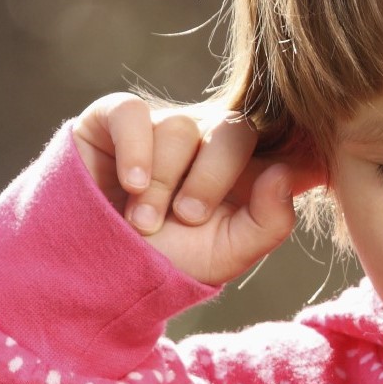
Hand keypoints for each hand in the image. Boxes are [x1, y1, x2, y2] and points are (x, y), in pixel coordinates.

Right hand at [70, 94, 323, 287]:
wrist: (98, 271)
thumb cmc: (166, 260)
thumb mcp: (226, 254)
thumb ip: (269, 222)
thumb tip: (284, 174)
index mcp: (241, 166)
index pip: (276, 143)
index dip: (277, 164)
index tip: (272, 193)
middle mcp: (205, 138)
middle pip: (232, 130)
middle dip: (210, 180)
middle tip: (187, 219)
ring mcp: (162, 124)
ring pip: (179, 127)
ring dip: (162, 182)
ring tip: (141, 222)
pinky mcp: (114, 118)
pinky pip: (132, 112)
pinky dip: (135, 149)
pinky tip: (131, 184)